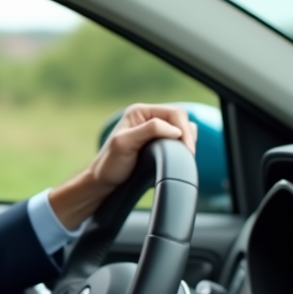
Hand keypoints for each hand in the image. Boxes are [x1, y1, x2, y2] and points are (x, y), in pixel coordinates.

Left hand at [49, 103, 197, 229]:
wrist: (103, 181)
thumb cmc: (110, 164)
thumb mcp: (125, 144)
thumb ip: (149, 130)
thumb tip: (175, 130)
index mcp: (139, 111)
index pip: (174, 113)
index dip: (184, 130)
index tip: (188, 149)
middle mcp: (147, 117)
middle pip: (180, 119)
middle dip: (188, 136)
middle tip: (189, 154)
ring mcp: (152, 129)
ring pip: (181, 128)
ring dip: (187, 140)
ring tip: (185, 155)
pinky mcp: (156, 141)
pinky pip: (177, 139)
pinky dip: (183, 146)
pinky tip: (181, 155)